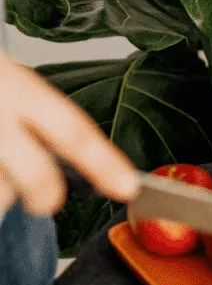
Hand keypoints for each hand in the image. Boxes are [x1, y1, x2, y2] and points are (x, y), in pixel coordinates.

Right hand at [0, 54, 137, 215]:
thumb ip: (39, 118)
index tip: (127, 187)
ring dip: (1, 193)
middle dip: (46, 199)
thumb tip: (90, 166)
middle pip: (39, 177)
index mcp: (18, 89)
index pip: (72, 130)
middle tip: (45, 201)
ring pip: (1, 195)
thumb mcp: (11, 83)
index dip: (104, 162)